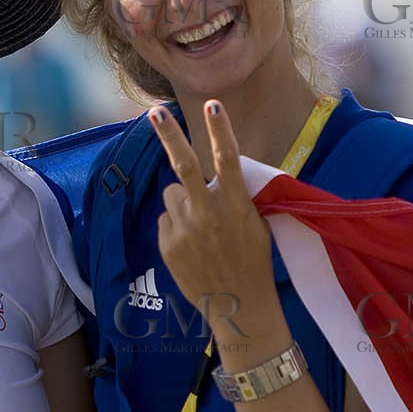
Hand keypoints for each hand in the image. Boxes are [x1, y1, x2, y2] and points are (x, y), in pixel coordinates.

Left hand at [149, 102, 276, 321]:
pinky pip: (166, 218)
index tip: (213, 105)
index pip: (227, 159)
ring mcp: (185, 229)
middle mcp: (208, 213)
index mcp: (236, 206)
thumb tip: (215, 174)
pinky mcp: (168, 243)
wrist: (238, 306)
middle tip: (155, 111)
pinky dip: (176, 224)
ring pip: (173, 194)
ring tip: (200, 226)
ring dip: (182, 200)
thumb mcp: (257, 225)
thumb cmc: (254, 262)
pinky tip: (192, 245)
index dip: (220, 130)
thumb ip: (235, 198)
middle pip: (184, 164)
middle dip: (169, 134)